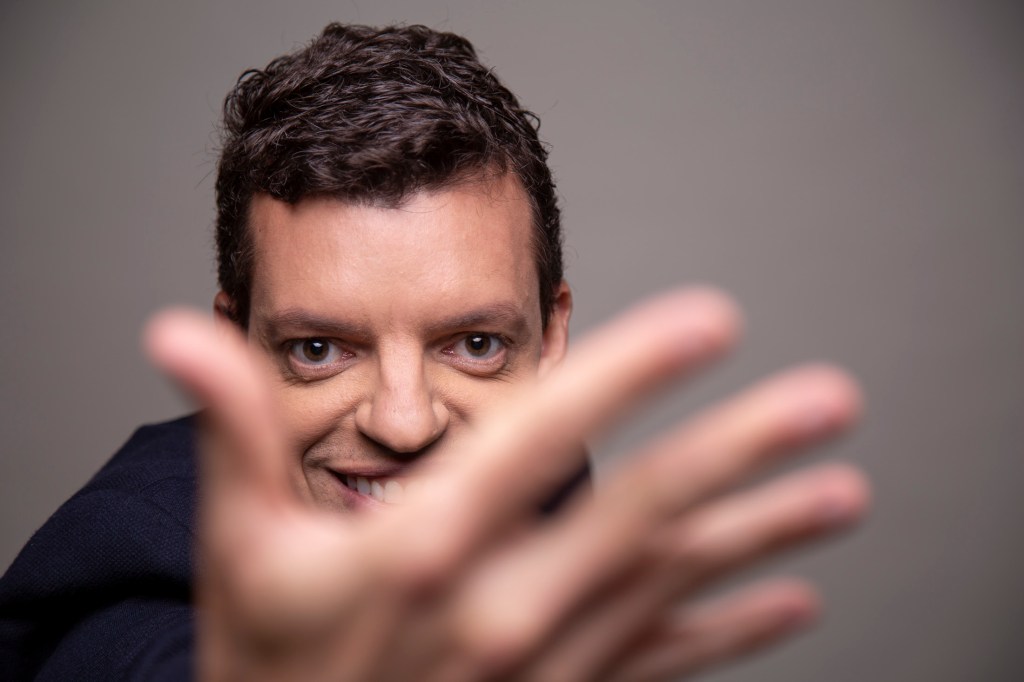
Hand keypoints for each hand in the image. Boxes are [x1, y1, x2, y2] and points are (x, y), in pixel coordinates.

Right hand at [145, 288, 867, 681]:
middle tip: (829, 401)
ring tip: (845, 493)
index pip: (543, 438)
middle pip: (642, 513)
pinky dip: (730, 633)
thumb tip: (179, 334)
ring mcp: (544, 669)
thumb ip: (232, 431)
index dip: (629, 370)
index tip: (709, 320)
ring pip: (673, 588)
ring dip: (765, 535)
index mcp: (423, 551)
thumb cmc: (269, 668)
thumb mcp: (236, 546)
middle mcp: (500, 610)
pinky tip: (792, 603)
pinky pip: (663, 668)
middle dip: (743, 448)